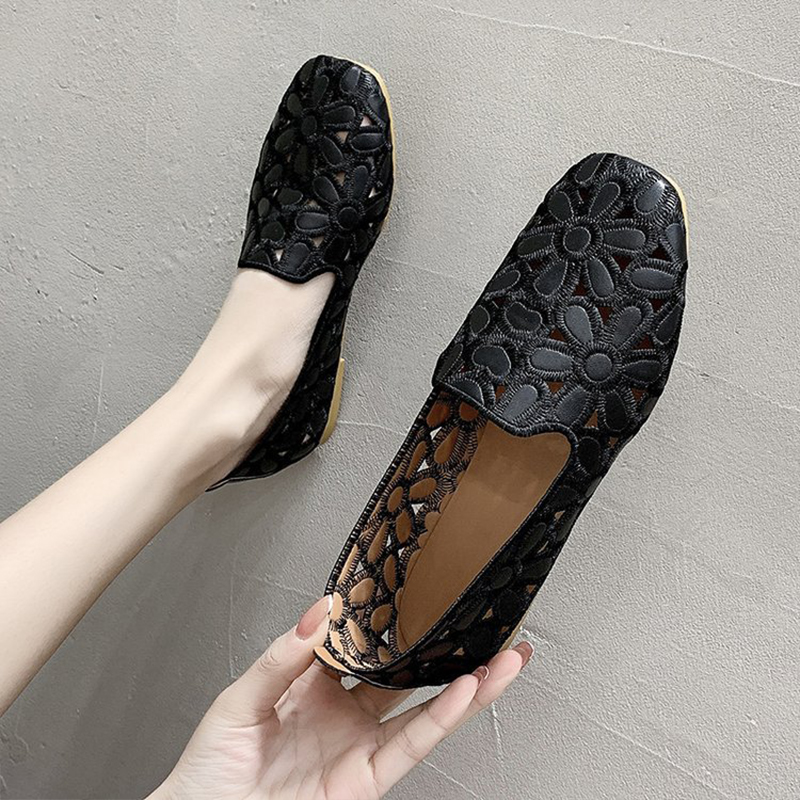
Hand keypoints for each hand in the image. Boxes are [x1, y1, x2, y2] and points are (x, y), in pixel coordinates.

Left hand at [150, 597, 532, 799]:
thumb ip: (283, 656)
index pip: (361, 643)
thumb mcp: (242, 698)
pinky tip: (467, 690)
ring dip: (468, 684)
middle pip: (405, 673)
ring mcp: (359, 744)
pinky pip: (412, 743)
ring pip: (424, 708)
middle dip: (444, 649)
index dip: (391, 620)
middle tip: (481, 622)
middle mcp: (344, 711)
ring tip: (503, 657)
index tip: (417, 589)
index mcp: (314, 683)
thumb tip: (320, 611)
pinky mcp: (367, 778)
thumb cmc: (211, 766)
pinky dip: (443, 717)